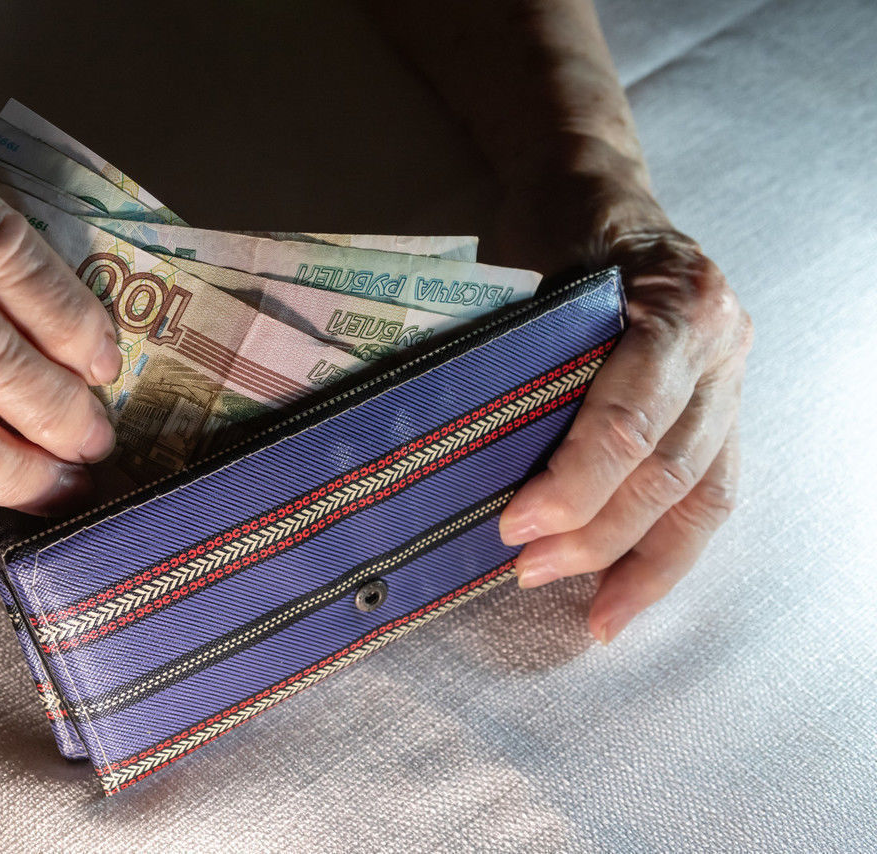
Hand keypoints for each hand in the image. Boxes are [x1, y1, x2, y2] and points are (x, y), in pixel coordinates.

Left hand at [499, 228, 752, 642]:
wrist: (595, 189)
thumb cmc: (552, 226)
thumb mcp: (533, 272)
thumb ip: (522, 356)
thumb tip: (456, 456)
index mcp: (677, 300)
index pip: (631, 415)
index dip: (575, 481)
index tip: (517, 524)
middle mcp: (722, 342)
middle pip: (669, 467)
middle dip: (597, 532)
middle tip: (529, 568)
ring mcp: (733, 377)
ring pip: (701, 494)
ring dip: (638, 560)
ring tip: (589, 611)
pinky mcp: (725, 408)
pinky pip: (708, 493)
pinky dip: (667, 551)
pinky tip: (625, 595)